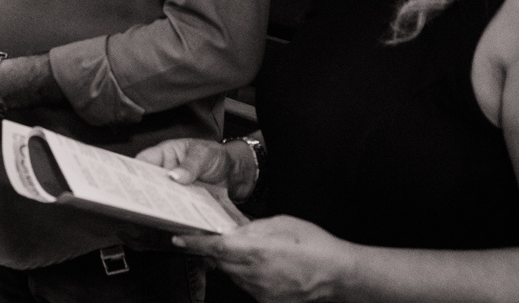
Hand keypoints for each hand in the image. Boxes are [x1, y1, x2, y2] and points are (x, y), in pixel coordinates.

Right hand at [137, 137, 258, 206]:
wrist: (235, 173)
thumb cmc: (216, 156)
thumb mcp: (203, 155)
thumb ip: (191, 165)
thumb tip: (175, 176)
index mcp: (165, 155)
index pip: (143, 161)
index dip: (133, 172)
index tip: (128, 184)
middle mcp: (165, 172)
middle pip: (147, 184)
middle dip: (143, 194)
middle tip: (140, 206)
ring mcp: (174, 189)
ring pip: (159, 199)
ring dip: (158, 208)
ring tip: (153, 218)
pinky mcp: (183, 203)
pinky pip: (174, 209)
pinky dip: (172, 216)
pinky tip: (172, 224)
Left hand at [173, 216, 355, 302]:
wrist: (338, 275)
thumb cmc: (315, 245)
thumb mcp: (281, 224)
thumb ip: (254, 228)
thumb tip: (234, 230)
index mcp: (257, 251)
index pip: (216, 248)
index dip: (195, 243)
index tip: (180, 238)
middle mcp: (255, 274)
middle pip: (220, 263)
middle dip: (213, 251)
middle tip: (211, 238)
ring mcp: (260, 291)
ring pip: (232, 275)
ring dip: (231, 263)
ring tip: (248, 251)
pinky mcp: (267, 301)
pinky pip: (246, 286)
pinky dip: (246, 275)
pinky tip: (262, 266)